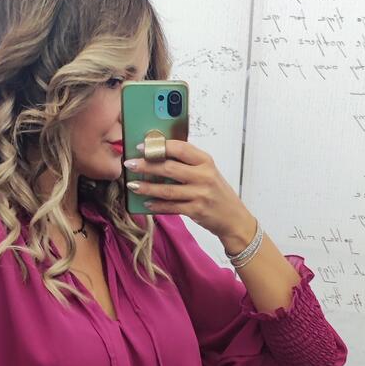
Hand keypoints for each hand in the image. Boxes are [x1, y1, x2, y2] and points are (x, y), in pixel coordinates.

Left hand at [124, 138, 253, 243]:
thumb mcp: (208, 172)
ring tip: (132, 185)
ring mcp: (200, 194)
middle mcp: (204, 176)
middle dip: (146, 165)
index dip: (159, 146)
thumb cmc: (217, 193)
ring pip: (167, 189)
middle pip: (169, 168)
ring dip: (147, 187)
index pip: (180, 148)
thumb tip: (158, 156)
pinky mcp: (196, 211)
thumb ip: (188, 163)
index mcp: (206, 161)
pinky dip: (157, 205)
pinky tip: (146, 203)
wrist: (234, 219)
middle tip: (130, 164)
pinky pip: (171, 207)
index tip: (142, 146)